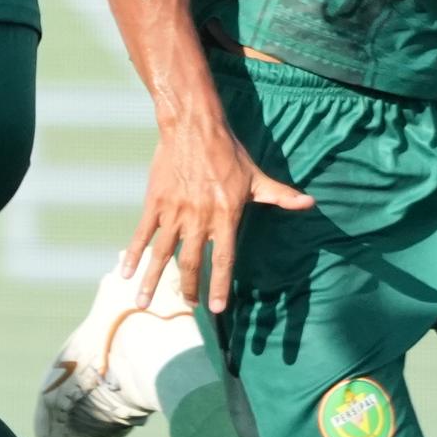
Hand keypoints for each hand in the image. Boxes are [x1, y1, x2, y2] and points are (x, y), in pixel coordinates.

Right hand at [126, 107, 310, 316]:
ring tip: (144, 302)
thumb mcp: (256, 176)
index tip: (217, 308)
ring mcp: (174, 212)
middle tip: (189, 304)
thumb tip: (310, 203)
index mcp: (225, 216)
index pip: (224, 259)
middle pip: (191, 262)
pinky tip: (126, 272)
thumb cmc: (228, 152)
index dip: (220, 285)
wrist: (193, 128)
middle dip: (189, 288)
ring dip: (153, 280)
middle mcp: (198, 219)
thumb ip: (280, 195)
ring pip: (162, 254)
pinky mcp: (155, 203)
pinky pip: (142, 234)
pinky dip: (133, 254)